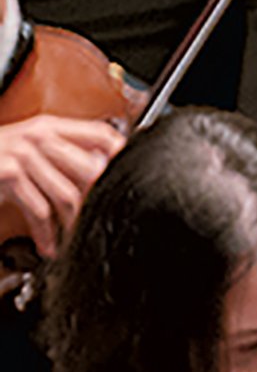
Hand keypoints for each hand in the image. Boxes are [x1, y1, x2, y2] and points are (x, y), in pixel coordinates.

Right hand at [0, 114, 123, 256]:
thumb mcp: (27, 145)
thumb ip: (61, 151)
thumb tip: (100, 167)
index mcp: (49, 127)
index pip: (100, 133)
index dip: (120, 154)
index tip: (129, 175)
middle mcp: (39, 137)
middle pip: (90, 169)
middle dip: (98, 198)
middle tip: (103, 215)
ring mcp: (23, 155)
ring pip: (67, 194)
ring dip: (73, 222)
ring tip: (76, 236)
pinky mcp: (10, 175)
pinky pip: (39, 210)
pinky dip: (46, 233)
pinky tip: (49, 244)